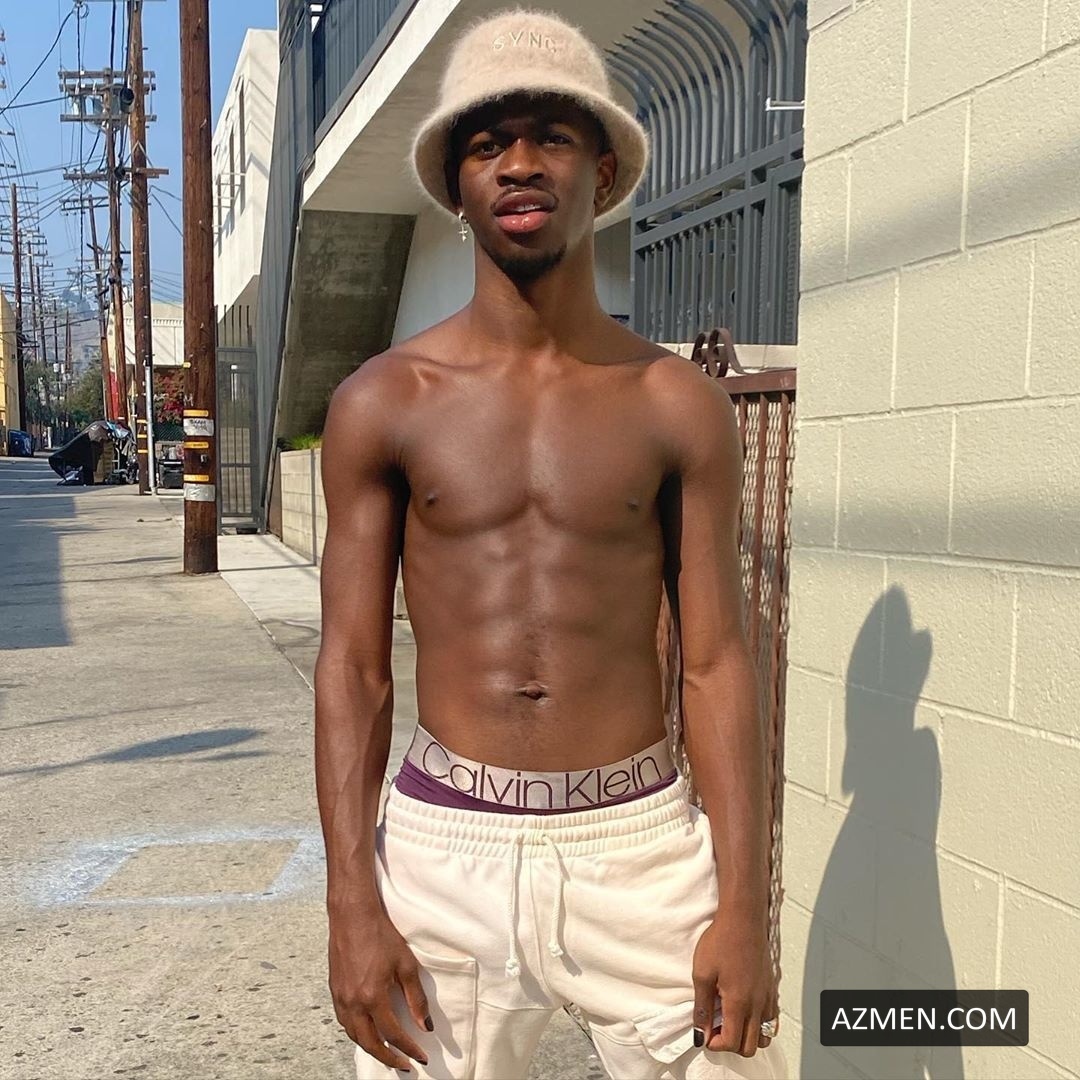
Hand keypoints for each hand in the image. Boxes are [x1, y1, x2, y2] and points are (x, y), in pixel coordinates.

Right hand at [328, 908, 432, 1072]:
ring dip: (372, 1049)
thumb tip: (424, 1024)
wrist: (352, 916)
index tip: (421, 1057)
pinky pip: (345, 1023)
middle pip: (371, 1043)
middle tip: (405, 1066)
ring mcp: (341, 998)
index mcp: (373, 997)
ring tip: (388, 1054)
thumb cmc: (380, 935)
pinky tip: (367, 1032)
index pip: (394, 1034)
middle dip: (389, 1058)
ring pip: (355, 1036)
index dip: (409, 1049)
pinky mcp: (334, 992)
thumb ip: (416, 998)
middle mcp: (354, 1003)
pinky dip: (357, 1033)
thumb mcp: (406, 965)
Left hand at [691, 909, 777, 1057]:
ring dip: (746, 1036)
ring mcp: (767, 998)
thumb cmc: (722, 940)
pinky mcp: (772, 989)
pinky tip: (743, 1009)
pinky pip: (770, 1020)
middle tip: (715, 1027)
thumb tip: (699, 1032)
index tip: (704, 1033)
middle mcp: (758, 1005)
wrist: (743, 918)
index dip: (715, 1044)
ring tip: (728, 1019)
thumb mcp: (702, 973)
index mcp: (739, 1002)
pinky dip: (758, 1024)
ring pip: (763, 1037)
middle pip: (749, 1047)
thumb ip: (702, 1007)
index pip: (732, 1043)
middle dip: (730, 1044)